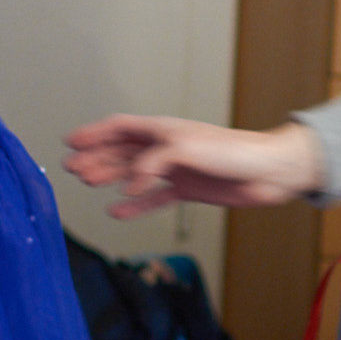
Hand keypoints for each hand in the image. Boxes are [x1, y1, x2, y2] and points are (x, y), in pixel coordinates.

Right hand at [64, 116, 321, 218]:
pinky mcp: (187, 190)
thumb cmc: (235, 152)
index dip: (95, 133)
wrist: (269, 172)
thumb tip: (128, 186)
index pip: (121, 128)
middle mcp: (166, 148)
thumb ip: (154, 164)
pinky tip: (119, 210)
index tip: (71, 141)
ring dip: (111, 177)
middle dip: (96, 157)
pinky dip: (136, 205)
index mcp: (164, 130)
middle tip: (72, 168)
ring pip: (134, 174)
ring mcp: (176, 169)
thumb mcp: (188, 149)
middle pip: (122, 152)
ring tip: (88, 184)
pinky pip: (154, 198)